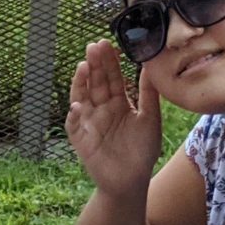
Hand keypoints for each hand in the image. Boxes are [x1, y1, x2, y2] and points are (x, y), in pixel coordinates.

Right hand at [62, 40, 160, 199]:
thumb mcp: (150, 118)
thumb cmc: (142, 151)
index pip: (112, 78)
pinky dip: (74, 116)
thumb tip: (150, 65)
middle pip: (96, 83)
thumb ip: (149, 93)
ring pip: (82, 98)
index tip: (108, 44)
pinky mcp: (81, 139)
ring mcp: (89, 123)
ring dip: (81, 83)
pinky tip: (77, 106)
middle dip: (94, 65)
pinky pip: (74, 125)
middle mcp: (102, 110)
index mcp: (119, 103)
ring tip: (83, 66)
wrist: (131, 180)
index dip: (109, 62)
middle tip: (94, 46)